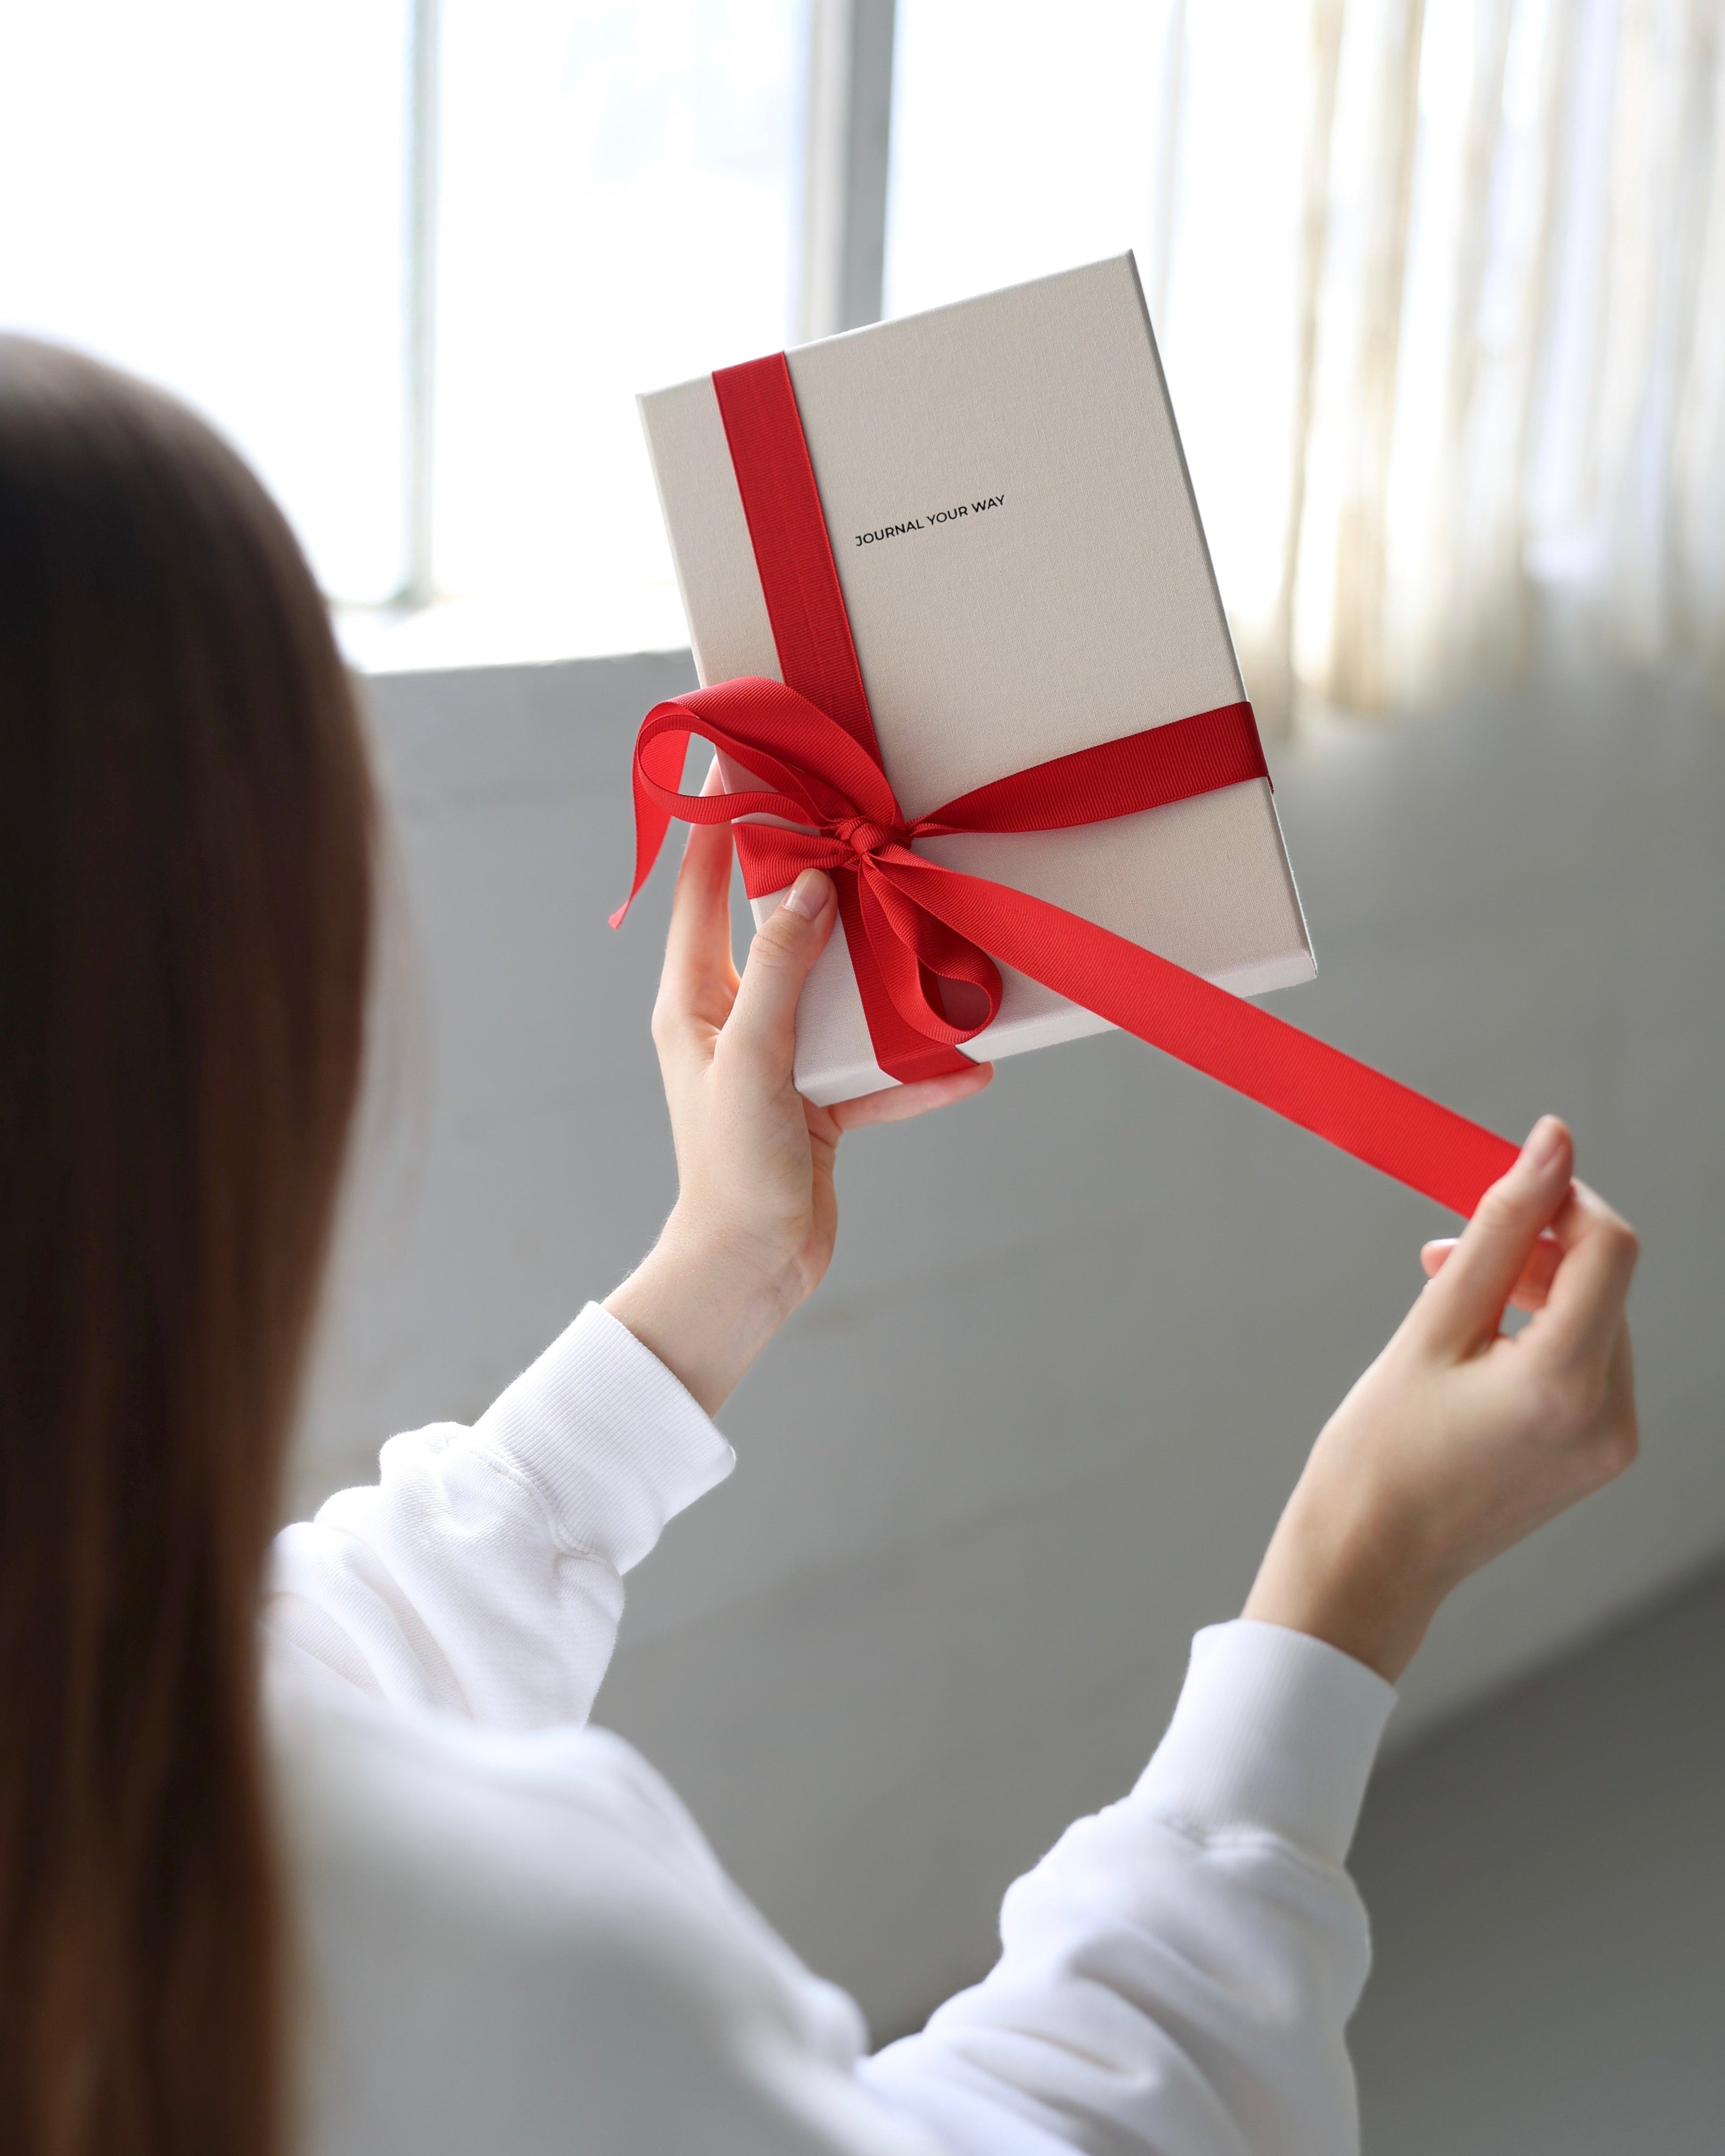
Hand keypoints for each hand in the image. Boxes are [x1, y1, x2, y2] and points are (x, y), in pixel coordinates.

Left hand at [605, 791, 992, 1413]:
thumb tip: (808, 883)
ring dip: (888, 979)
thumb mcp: (754, 1055)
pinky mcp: (818, 1105)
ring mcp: (778, 1061)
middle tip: (864, 825)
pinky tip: (969, 1061)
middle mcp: (733, 1019)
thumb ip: (783, 967)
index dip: (719, 822)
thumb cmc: (730, 1165)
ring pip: (841, 995)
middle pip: (782, 929)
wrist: (748, 1271)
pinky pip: (876, 1070)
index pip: (702, 887)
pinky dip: (918, 1068)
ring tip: (934, 938)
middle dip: (824, 884)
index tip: (741, 758)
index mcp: (694, 999)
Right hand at [1243, 1116, 1638, 1680]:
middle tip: (1444, 1250)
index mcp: (1564, 1384)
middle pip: (1604, 1281)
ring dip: (1531, 1289)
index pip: (1608, 1247)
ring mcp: (1610, 1444)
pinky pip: (1587, 1364)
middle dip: (1535, 1246)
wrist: (1369, 1561)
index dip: (1564, 1196)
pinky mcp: (1598, 1457)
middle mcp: (1609, 1417)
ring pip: (1597, 1318)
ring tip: (1446, 1301)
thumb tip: (1553, 1144)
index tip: (1512, 1172)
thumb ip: (1498, 1230)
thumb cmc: (1379, 1451)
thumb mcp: (1432, 1326)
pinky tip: (1474, 1348)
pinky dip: (1539, 1335)